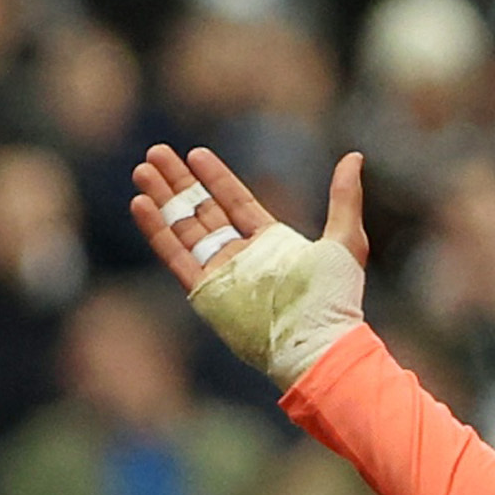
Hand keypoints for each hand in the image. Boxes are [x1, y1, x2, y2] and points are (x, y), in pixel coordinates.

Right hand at [129, 143, 370, 386]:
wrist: (317, 342)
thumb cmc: (335, 298)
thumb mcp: (346, 238)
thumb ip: (344, 197)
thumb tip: (354, 156)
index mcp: (271, 243)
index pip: (236, 203)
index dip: (215, 178)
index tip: (196, 153)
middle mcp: (242, 256)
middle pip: (203, 211)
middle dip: (178, 182)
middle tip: (155, 152)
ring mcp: (221, 274)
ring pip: (183, 228)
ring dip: (161, 199)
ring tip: (141, 170)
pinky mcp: (205, 292)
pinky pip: (176, 256)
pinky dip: (157, 231)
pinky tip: (140, 205)